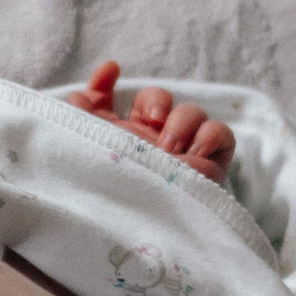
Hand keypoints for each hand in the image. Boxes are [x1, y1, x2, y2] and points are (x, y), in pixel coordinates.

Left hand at [68, 62, 233, 183]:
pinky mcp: (211, 161)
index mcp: (120, 135)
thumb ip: (80, 122)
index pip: (112, 100)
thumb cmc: (113, 193)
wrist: (141, 226)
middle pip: (159, 98)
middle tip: (151, 122)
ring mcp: (184, 148)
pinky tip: (191, 154)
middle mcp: (152, 138)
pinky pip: (219, 132)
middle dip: (156, 101)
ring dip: (180, 123)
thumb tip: (76, 95)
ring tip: (169, 150)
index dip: (106, 82)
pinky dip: (207, 136)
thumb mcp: (90, 154)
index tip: (110, 69)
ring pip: (192, 111)